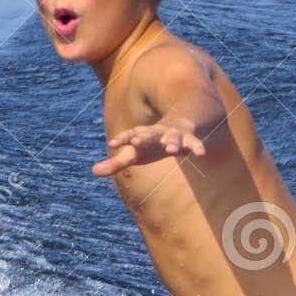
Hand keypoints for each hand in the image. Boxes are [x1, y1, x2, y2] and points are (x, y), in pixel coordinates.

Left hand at [92, 118, 206, 177]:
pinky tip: (202, 153)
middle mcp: (157, 133)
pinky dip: (197, 146)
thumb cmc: (153, 145)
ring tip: (172, 149)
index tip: (113, 143)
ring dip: (172, 142)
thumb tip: (93, 171)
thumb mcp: (135, 155)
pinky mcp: (190, 138)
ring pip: (173, 137)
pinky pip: (194, 143)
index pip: (130, 136)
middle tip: (136, 142)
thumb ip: (116, 164)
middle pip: (149, 134)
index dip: (122, 139)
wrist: (181, 124)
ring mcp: (174, 134)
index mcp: (142, 136)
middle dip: (143, 137)